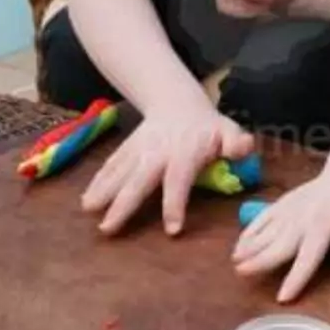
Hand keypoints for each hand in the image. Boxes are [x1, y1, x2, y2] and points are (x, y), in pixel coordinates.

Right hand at [80, 96, 252, 236]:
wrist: (177, 101)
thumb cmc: (207, 126)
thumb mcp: (228, 130)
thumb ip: (236, 142)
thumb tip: (243, 148)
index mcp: (185, 153)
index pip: (179, 180)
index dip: (175, 203)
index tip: (172, 228)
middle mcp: (157, 152)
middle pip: (139, 180)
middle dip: (123, 204)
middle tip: (108, 227)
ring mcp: (139, 150)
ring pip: (120, 172)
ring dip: (103, 191)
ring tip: (89, 210)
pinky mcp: (128, 149)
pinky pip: (112, 165)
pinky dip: (98, 180)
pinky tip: (87, 199)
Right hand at [232, 167, 329, 302]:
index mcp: (322, 226)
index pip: (307, 257)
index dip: (295, 278)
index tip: (282, 297)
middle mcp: (301, 220)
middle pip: (278, 245)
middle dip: (260, 260)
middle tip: (241, 272)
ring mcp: (288, 210)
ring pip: (266, 231)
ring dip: (250, 246)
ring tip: (235, 261)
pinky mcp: (282, 204)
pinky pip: (262, 218)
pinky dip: (249, 231)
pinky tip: (239, 245)